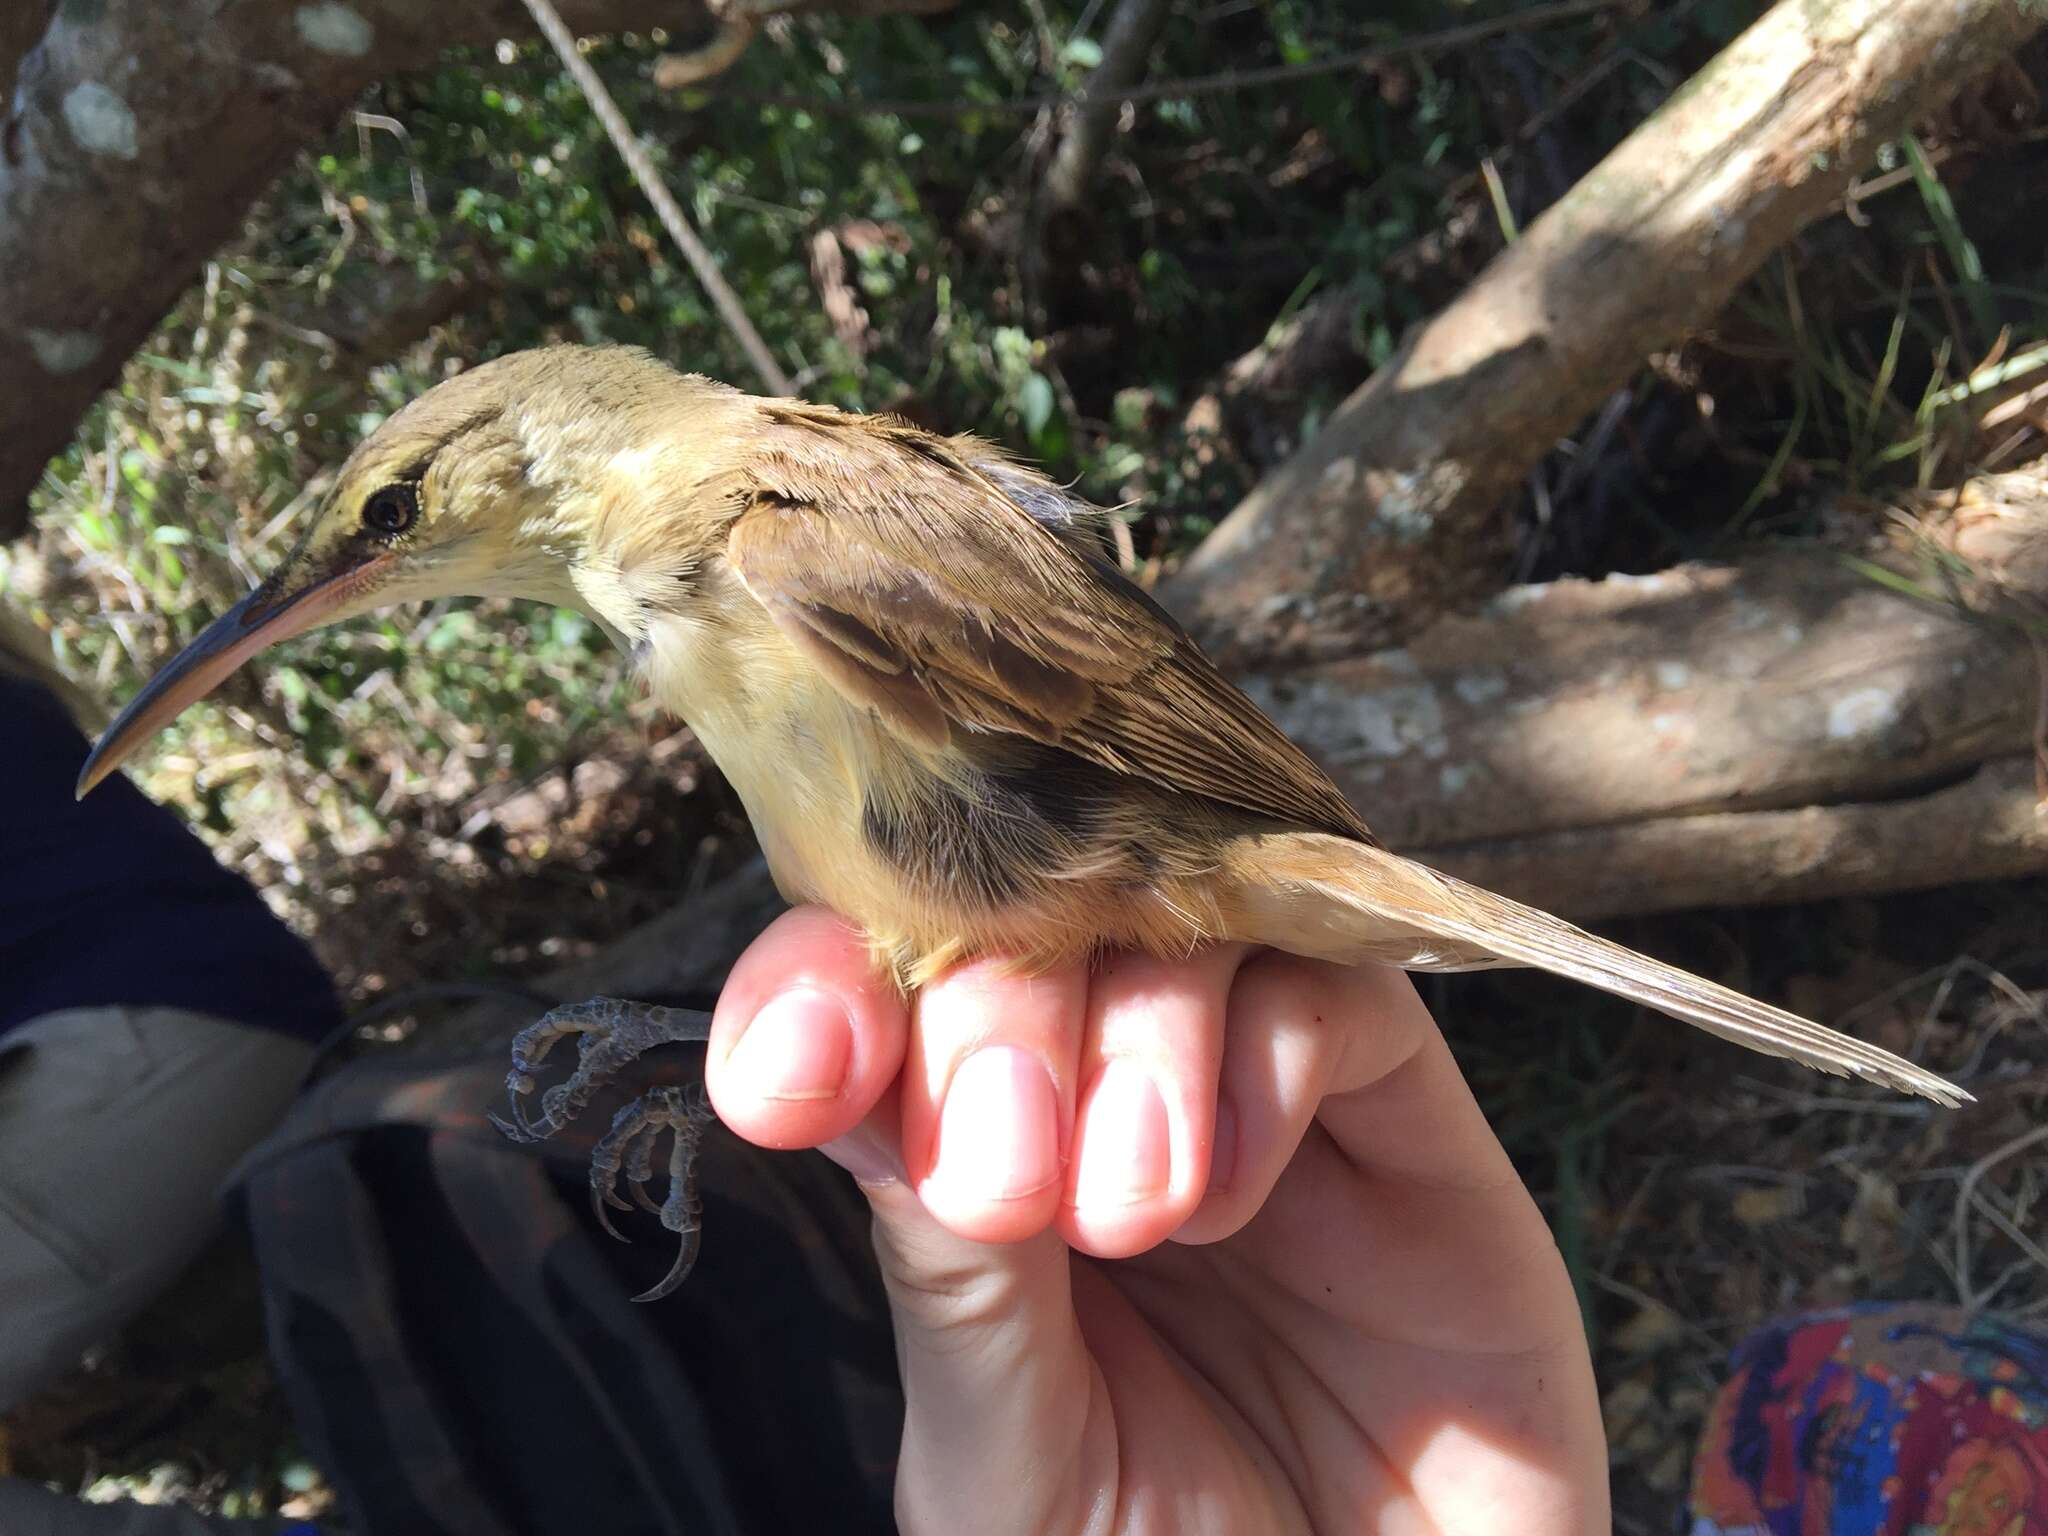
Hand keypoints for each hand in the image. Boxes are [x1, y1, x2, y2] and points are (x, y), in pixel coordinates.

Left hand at [704, 906, 1607, 1534]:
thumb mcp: (1013, 1456)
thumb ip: (947, 1276)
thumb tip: (857, 1078)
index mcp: (976, 1163)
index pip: (879, 985)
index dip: (816, 984)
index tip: (792, 1076)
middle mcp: (1110, 1091)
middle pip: (1033, 919)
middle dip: (986, 1013)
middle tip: (1000, 1179)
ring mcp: (1260, 1092)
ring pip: (1181, 920)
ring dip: (1131, 1041)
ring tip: (1130, 1216)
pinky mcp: (1407, 1116)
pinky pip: (1337, 987)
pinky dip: (1264, 1060)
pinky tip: (1230, 1194)